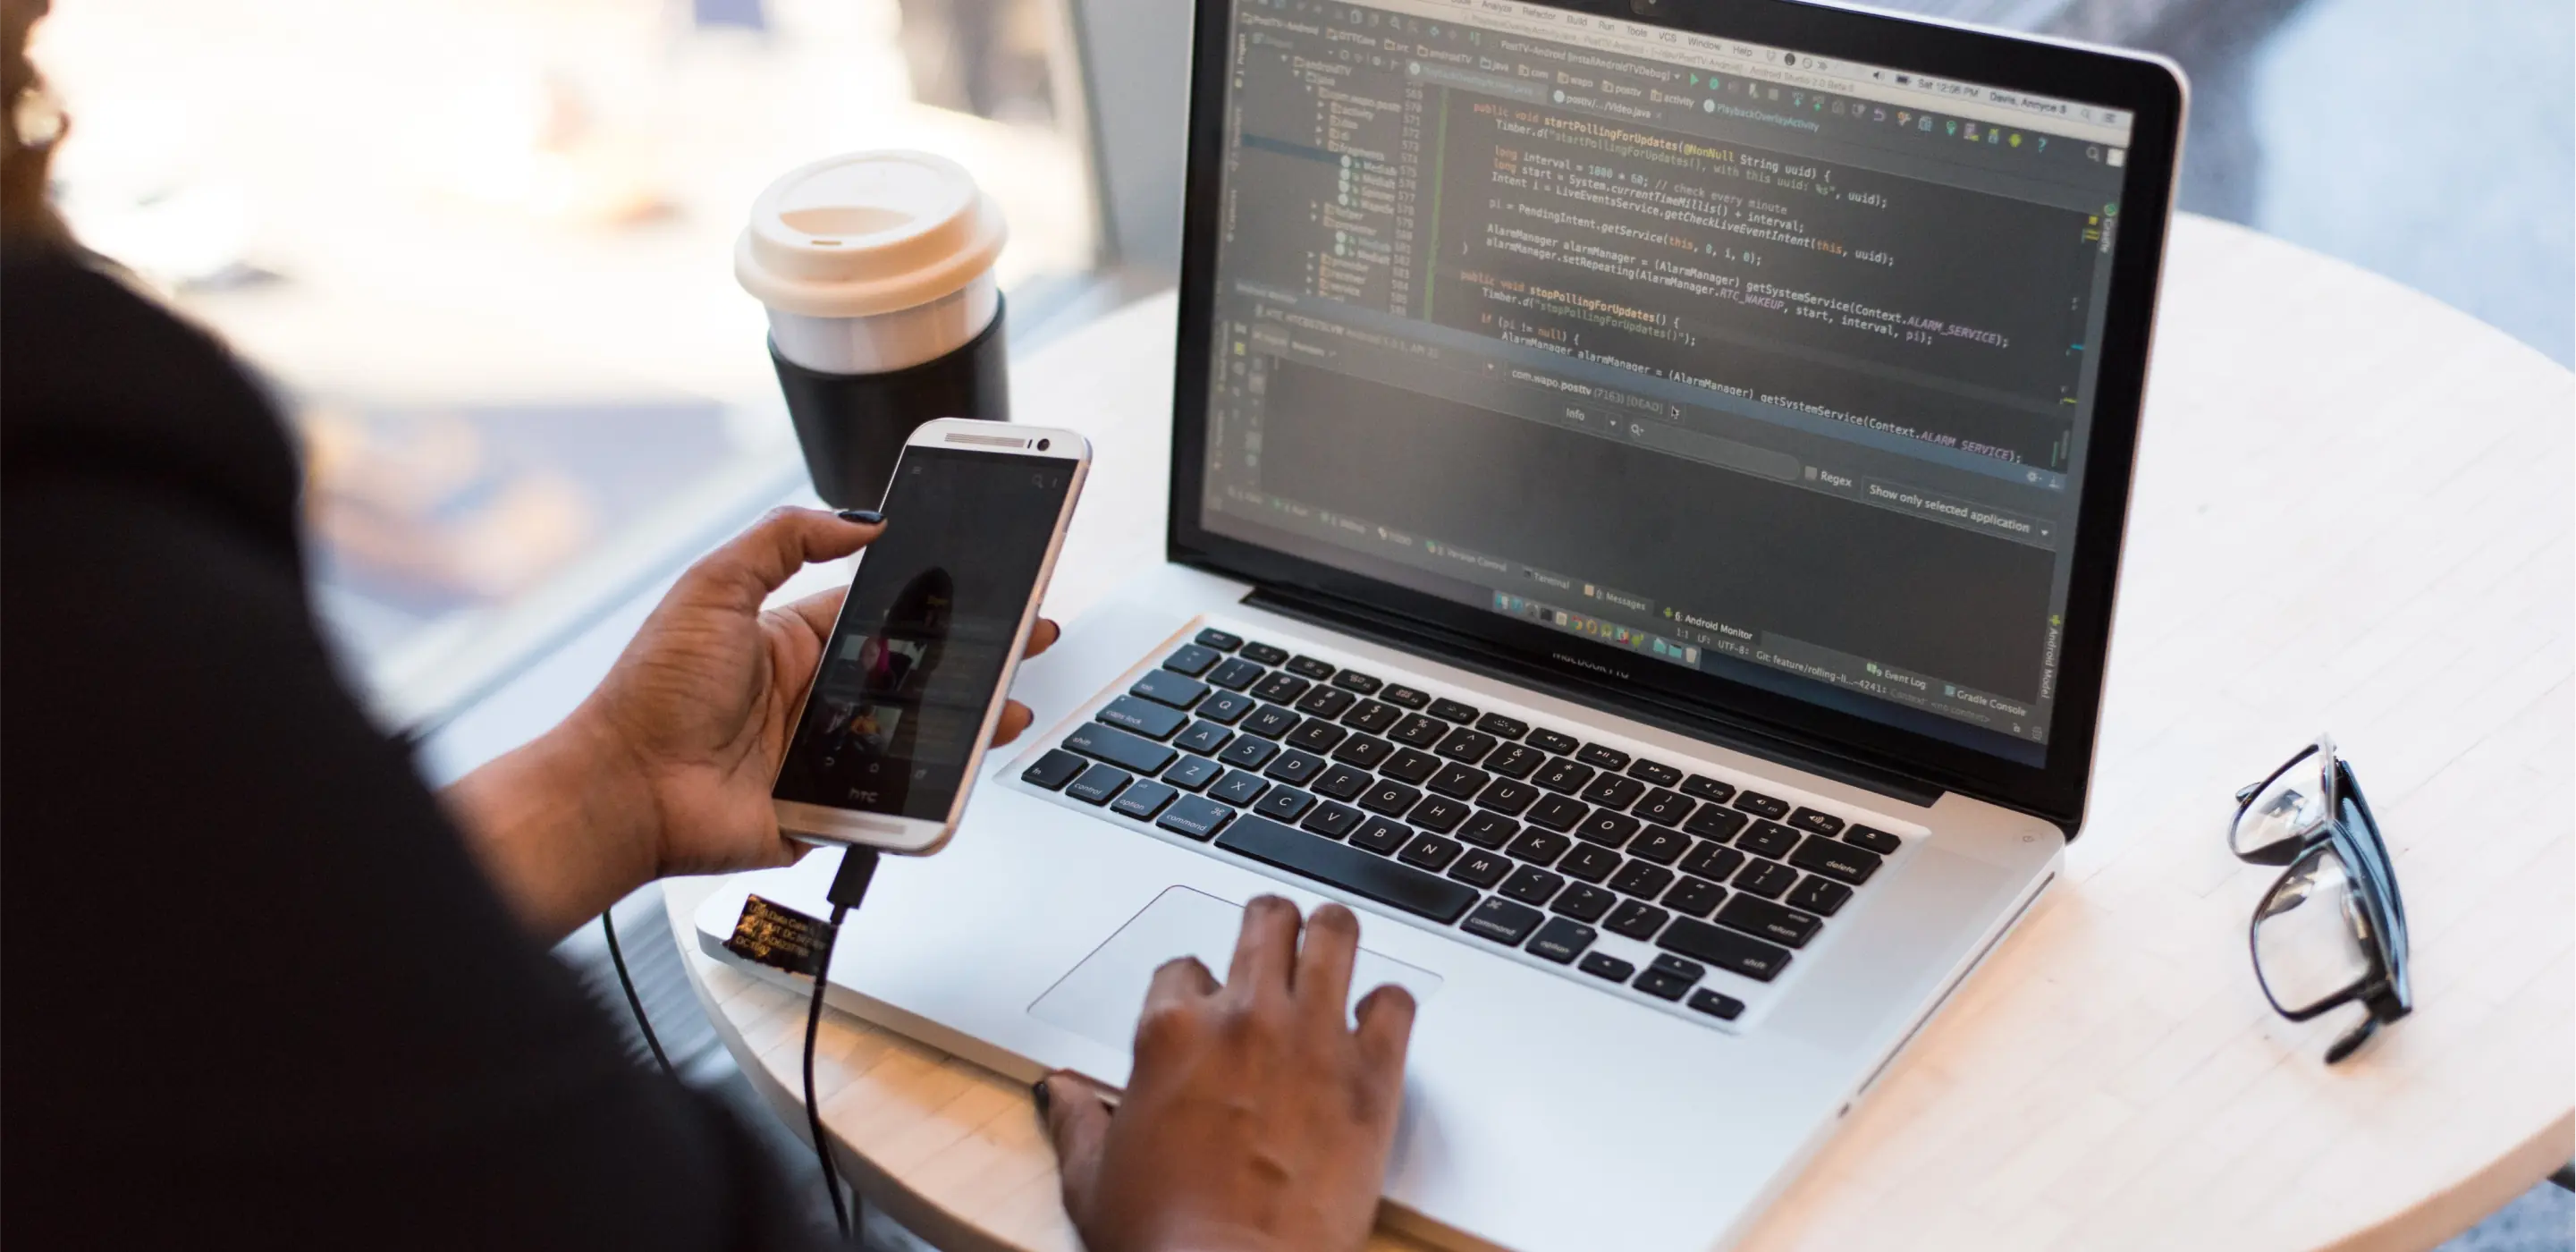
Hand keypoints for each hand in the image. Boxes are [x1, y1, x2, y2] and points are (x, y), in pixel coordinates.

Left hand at [445, 506, 1056, 938]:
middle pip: (914, 674)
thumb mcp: (712, 587)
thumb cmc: (650, 693)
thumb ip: (783, 539)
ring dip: (968, 721)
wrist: (623, 789)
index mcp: (791, 640)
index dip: (936, 600)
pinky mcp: (826, 808)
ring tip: (1010, 705)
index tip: (983, 584)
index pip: (883, 613)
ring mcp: (823, 755)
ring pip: (915, 736)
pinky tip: (965, 767)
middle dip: (973, 658)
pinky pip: (890, 798)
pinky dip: (930, 789)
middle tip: (1027, 639)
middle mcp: (813, 695)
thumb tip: (859, 519)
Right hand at [1038, 898, 1416, 1251]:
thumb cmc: (1163, 1239)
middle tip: (1277, 941)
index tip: (1206, 1008)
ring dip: (1332, 936)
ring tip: (1332, 946)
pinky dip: (1390, 1006)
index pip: (1183, 967)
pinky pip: (1396, 1002)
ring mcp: (1312, 1038)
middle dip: (1271, 925)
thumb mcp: (1092, 1180)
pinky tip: (1379, 1021)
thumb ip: (1079, 1122)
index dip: (1196, 987)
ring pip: (1334, 933)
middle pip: (1266, 921)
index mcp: (1170, 1032)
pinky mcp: (1371, 1076)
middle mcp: (1243, 1018)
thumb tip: (1062, 1094)